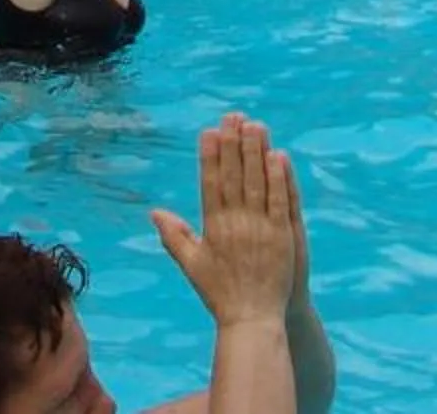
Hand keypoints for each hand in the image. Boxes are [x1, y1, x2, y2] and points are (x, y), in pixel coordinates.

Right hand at [151, 113, 303, 327]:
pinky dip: (279, 178)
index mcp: (213, 228)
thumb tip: (154, 211)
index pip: (210, 183)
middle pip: (234, 176)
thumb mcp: (192, 265)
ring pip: (257, 182)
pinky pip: (281, 201)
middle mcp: (236, 224)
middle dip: (233, 143)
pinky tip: (278, 156)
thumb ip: (175, 236)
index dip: (210, 156)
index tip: (209, 131)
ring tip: (255, 125)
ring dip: (256, 152)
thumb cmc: (220, 294)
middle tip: (233, 116)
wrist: (251, 320)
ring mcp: (260, 229)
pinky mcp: (282, 236)